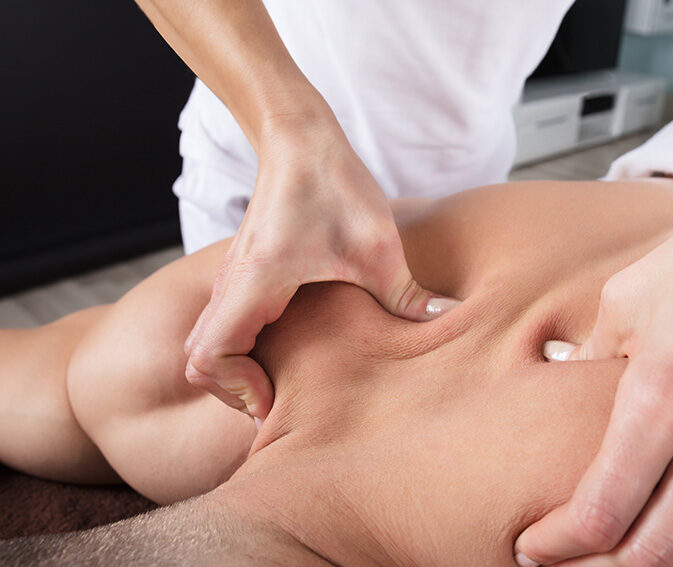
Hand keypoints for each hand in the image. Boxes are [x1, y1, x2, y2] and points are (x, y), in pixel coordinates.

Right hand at [183, 112, 458, 426]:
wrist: (300, 137)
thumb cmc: (333, 185)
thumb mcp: (379, 245)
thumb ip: (407, 293)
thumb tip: (450, 320)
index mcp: (254, 284)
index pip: (208, 357)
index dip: (237, 389)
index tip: (279, 396)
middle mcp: (230, 286)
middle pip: (200, 362)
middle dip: (236, 390)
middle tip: (285, 400)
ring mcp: (231, 280)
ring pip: (208, 344)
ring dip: (239, 370)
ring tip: (285, 382)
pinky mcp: (242, 274)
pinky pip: (224, 325)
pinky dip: (243, 348)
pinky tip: (289, 350)